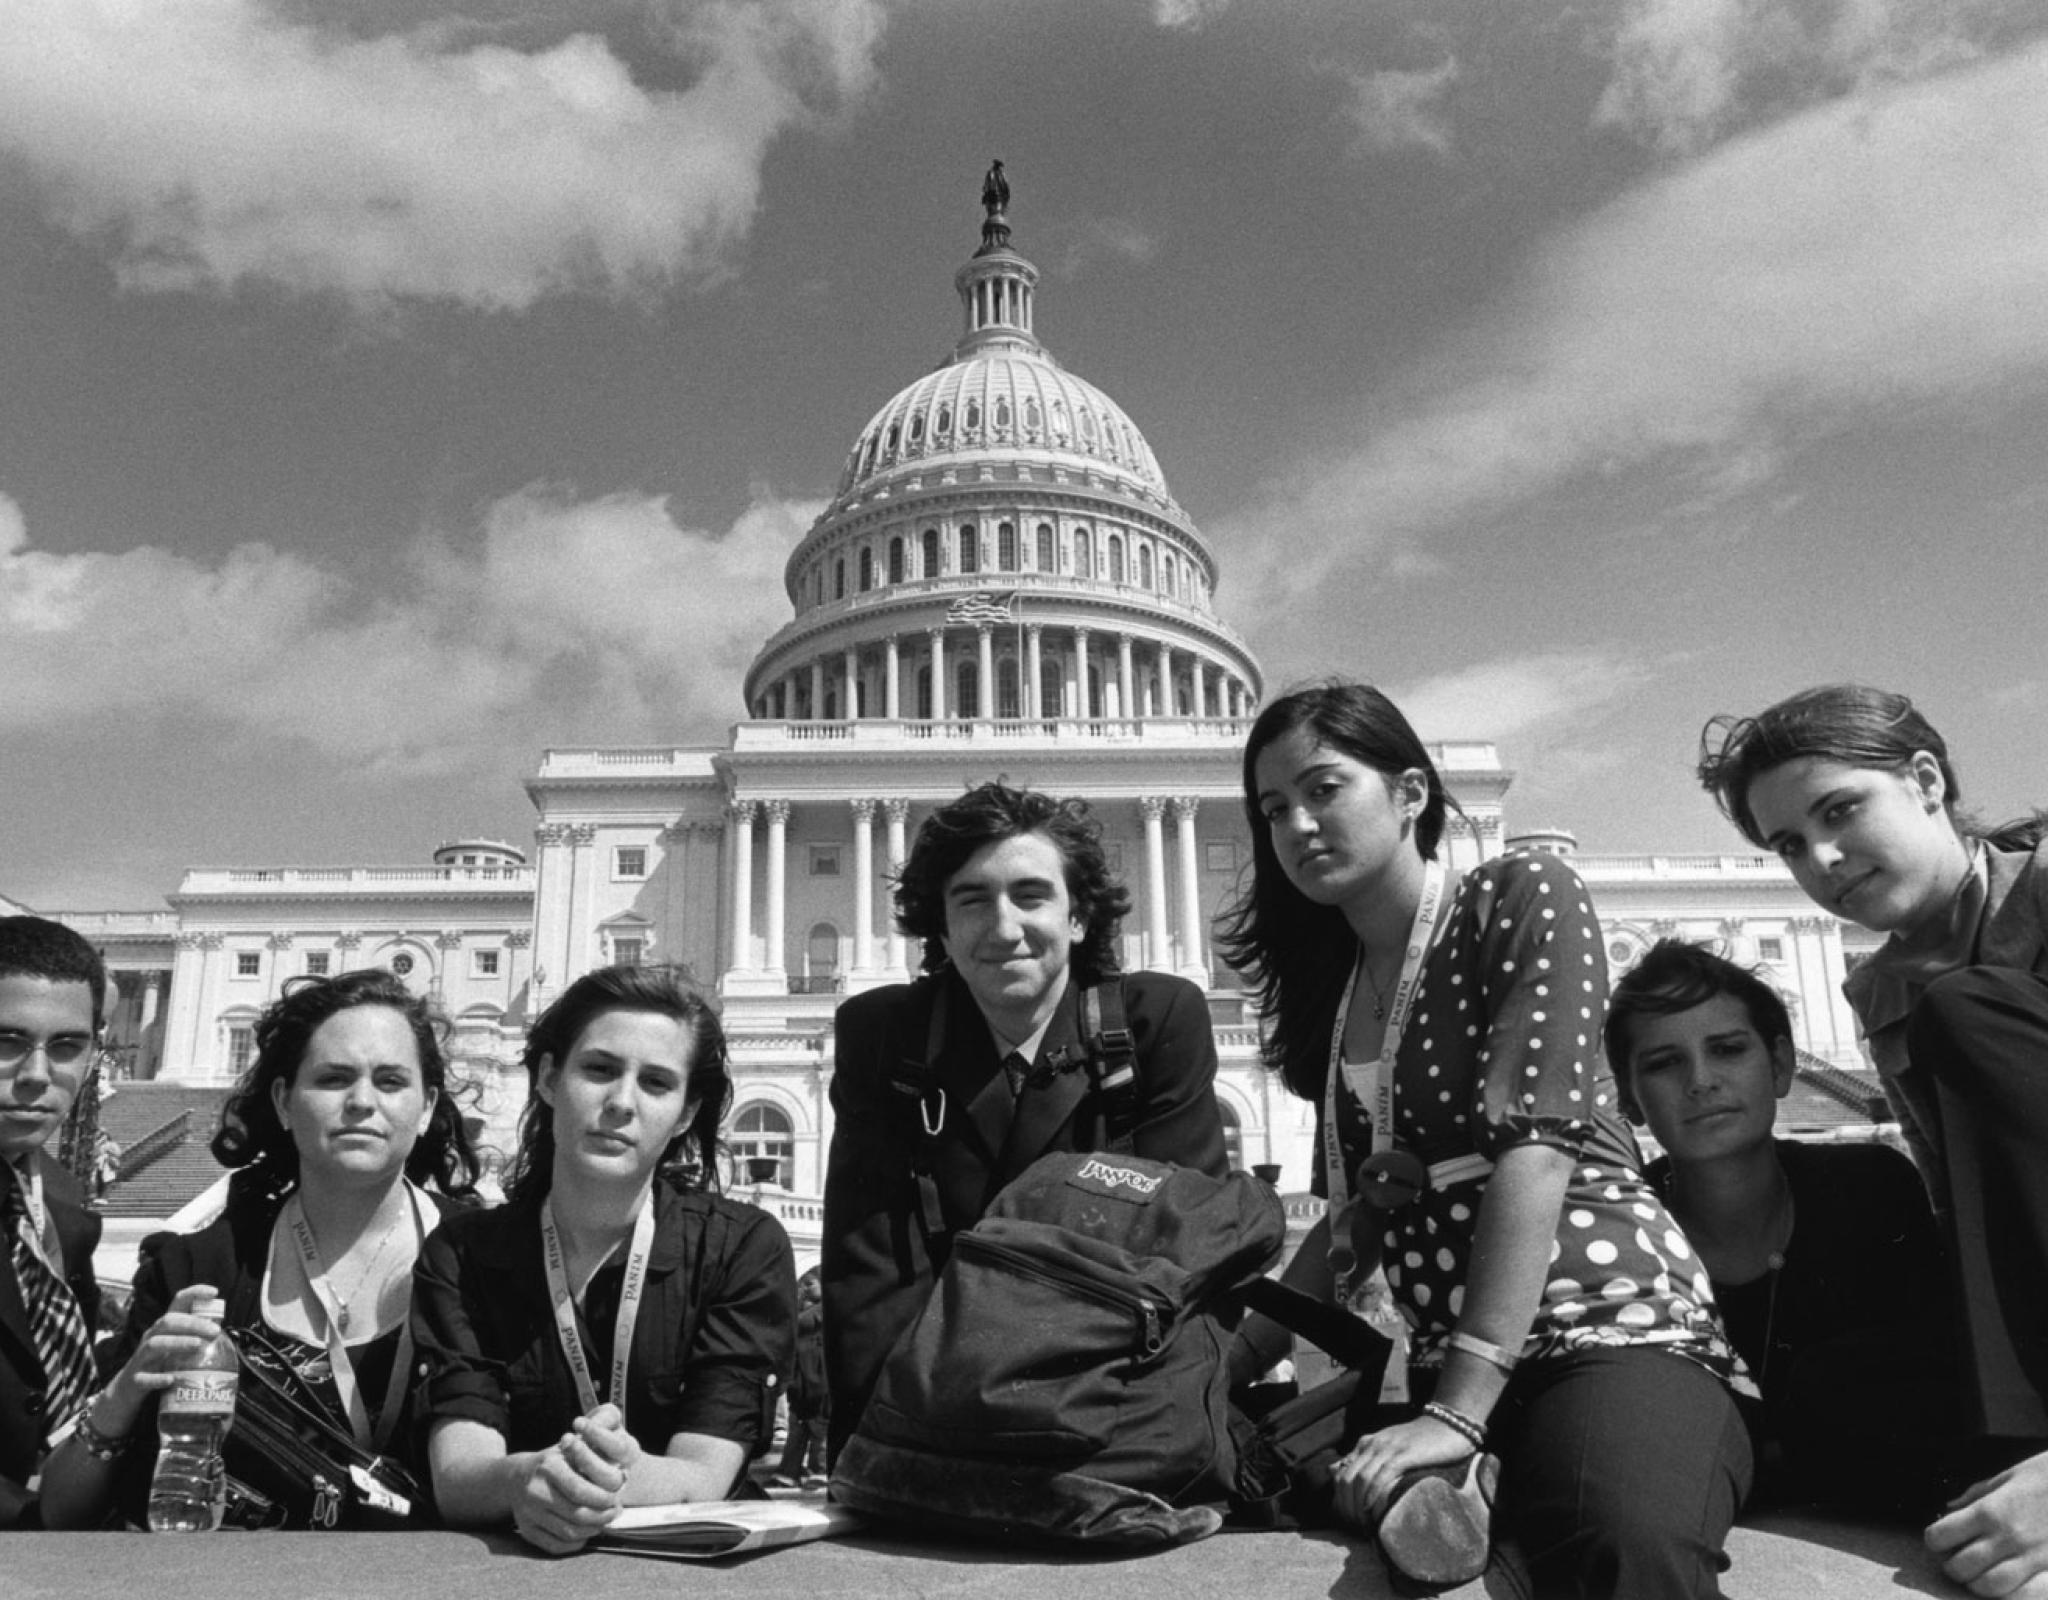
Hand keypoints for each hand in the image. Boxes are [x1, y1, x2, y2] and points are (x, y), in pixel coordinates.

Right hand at [104, 1284, 224, 1429]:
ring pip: (155, 1345)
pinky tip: (172, 1379)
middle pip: (168, 1322)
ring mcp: (141, 1359)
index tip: (214, 1292)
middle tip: (214, 1331)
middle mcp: (151, 1338)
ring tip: (198, 1345)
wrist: (128, 1390)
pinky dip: (159, 1378)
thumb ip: (194, 1336)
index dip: (194, 1293)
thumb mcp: (176, 1347)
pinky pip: (145, 1378)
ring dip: (177, 1343)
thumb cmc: (159, 1364)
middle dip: (192, 1323)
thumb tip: (221, 1330)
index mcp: (164, 1328)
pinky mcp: (136, 1380)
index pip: (177, 1303)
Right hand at [510, 1408, 633, 1555]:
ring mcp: (528, 1514)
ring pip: (568, 1532)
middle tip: (615, 1511)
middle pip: (577, 1514)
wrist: (514, 1477)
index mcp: (548, 1467)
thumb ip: (594, 1454)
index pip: (581, 1490)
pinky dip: (575, 1543)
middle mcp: (535, 1491)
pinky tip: (586, 1533)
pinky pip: (555, 1545)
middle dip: (602, 1516)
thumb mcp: (569, 1448)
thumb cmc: (553, 1460)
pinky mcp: (526, 1530)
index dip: (604, 1498)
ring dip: (592, 1530)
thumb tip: (623, 1473)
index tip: (618, 1497)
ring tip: (604, 1522)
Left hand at [1330, 1413, 1477, 1533]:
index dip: (1339, 1500)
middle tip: (1355, 1528)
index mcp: (1366, 1444)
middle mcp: (1372, 1444)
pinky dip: (1373, 1493)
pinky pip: (1382, 1475)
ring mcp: (1387, 1447)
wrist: (1448, 1424)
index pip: (1340, 1474)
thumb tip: (1357, 1488)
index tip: (1347, 1520)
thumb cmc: (1421, 1443)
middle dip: (1346, 1507)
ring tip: (1364, 1525)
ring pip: (1361, 1478)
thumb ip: (1374, 1464)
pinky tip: (1372, 1509)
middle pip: (1346, 1479)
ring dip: (1358, 1505)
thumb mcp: (1391, 1451)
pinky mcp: (1404, 1453)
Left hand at [1928, 1450, 2047, 1597]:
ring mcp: (2032, 1557)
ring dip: (1978, 1584)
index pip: (1941, 1536)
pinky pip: (2024, 1596)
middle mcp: (2007, 1537)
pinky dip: (2010, 1595)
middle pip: (1961, 1567)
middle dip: (1953, 1566)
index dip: (1935, 1540)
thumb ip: (1976, 1495)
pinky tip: (2008, 1586)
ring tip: (1979, 1575)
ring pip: (1989, 1587)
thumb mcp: (2008, 1477)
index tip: (1940, 1540)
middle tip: (1957, 1560)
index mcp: (1990, 1510)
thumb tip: (1949, 1508)